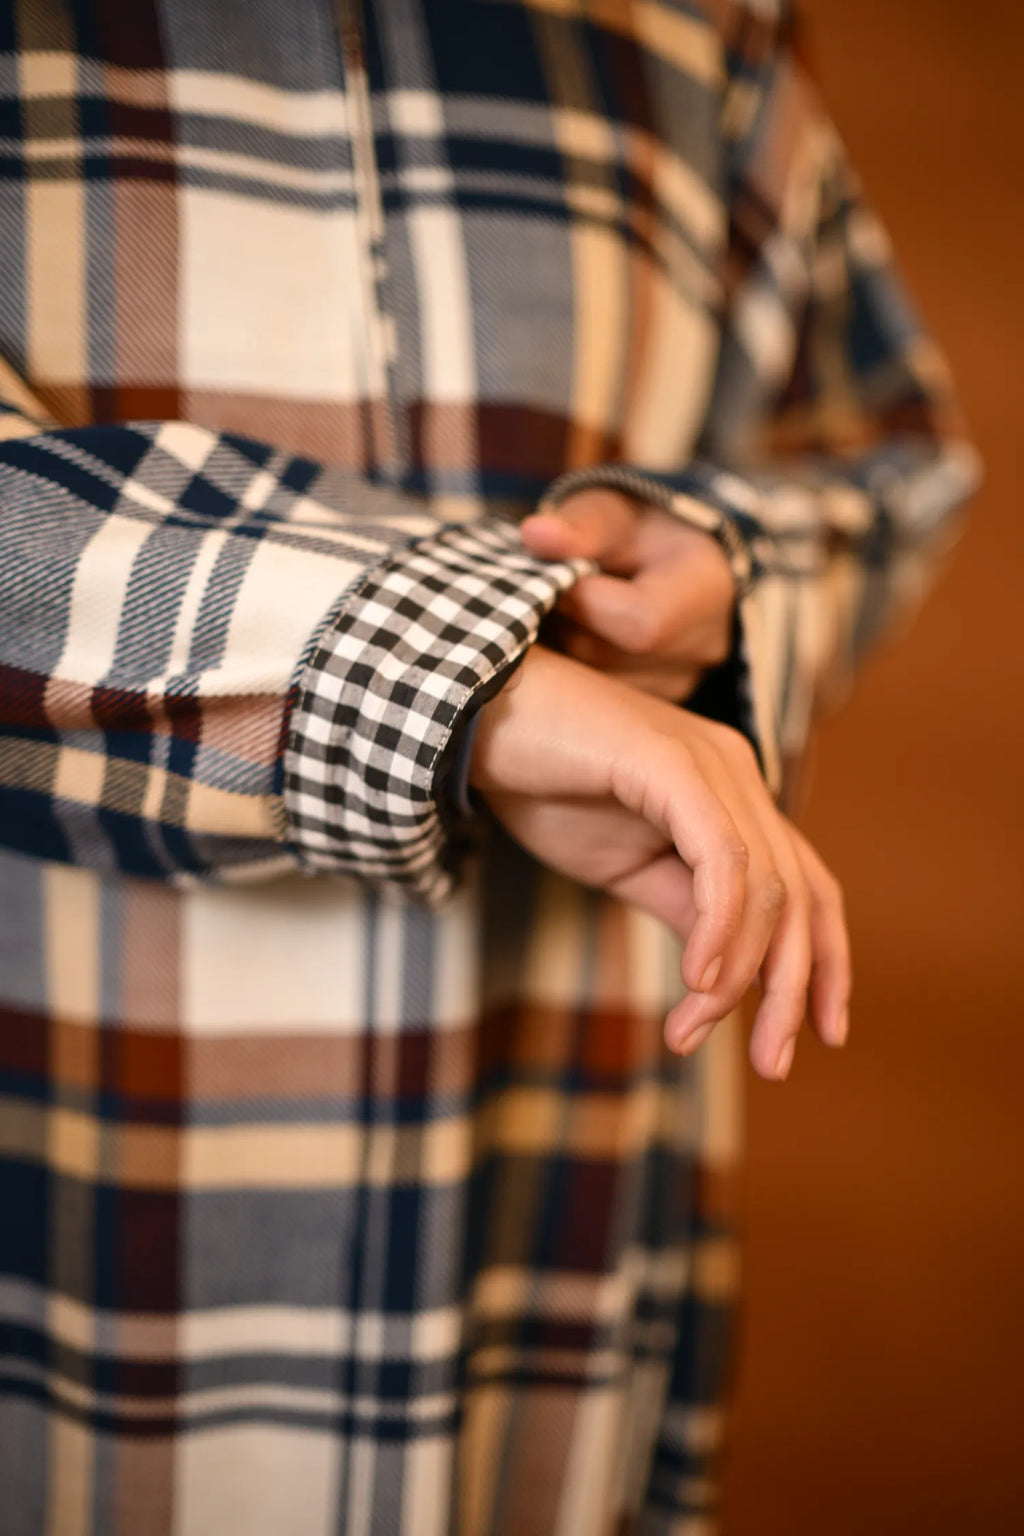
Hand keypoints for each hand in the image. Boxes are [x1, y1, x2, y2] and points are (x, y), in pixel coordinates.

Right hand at [471, 646, 849, 1079]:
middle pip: (800, 895)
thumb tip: (727, 975)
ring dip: (741, 973)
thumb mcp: (624, 866)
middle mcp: (736, 772)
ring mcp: (710, 763)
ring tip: (694, 1030)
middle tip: (773, 1062)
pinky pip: (721, 860)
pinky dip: (719, 926)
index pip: (808, 885)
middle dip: (791, 988)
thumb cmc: (542, 784)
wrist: (470, 720)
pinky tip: (696, 978)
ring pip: (766, 886)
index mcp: (732, 794)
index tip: (823, 1034)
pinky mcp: (670, 762)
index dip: (828, 960)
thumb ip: (684, 908)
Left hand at [520, 488, 735, 699]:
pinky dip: (573, 670)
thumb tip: (536, 534)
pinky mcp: (652, 704)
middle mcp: (704, 649)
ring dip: (562, 649)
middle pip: (607, 657)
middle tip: (545, 591)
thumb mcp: (612, 511)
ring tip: (563, 611)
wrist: (668, 559)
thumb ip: (580, 525)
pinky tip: (572, 636)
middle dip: (563, 624)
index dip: (581, 602)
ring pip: (594, 686)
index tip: (557, 575)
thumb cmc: (640, 528)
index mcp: (706, 592)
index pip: (639, 623)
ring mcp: (681, 684)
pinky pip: (597, 701)